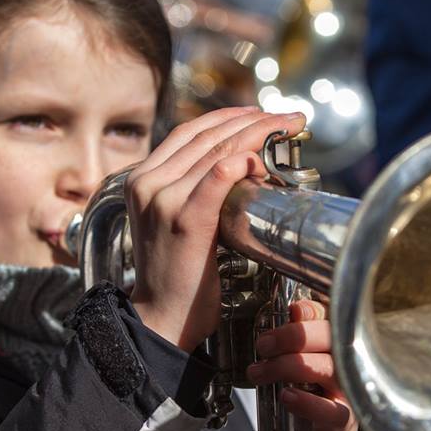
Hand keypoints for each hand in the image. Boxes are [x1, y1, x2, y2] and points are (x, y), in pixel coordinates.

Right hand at [127, 106, 306, 351]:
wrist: (161, 317)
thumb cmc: (176, 277)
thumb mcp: (171, 222)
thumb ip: (190, 191)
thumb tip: (236, 167)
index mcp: (142, 179)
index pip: (188, 132)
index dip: (228, 117)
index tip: (260, 113)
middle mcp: (148, 182)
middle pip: (206, 135)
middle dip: (252, 119)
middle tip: (287, 116)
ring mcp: (164, 199)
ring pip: (217, 149)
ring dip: (259, 132)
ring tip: (287, 125)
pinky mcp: (185, 219)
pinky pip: (218, 176)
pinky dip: (244, 161)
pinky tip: (264, 159)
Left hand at [247, 299, 358, 430]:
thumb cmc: (316, 400)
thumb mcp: (304, 366)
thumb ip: (298, 340)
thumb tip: (289, 310)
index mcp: (339, 346)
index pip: (330, 318)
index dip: (307, 313)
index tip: (284, 315)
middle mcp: (350, 364)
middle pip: (331, 337)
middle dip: (291, 336)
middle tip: (263, 345)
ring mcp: (350, 392)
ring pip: (327, 367)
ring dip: (287, 366)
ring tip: (259, 373)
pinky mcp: (344, 421)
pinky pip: (329, 409)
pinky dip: (306, 401)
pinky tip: (286, 396)